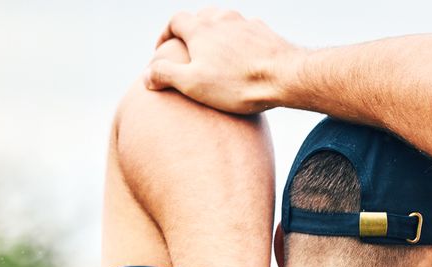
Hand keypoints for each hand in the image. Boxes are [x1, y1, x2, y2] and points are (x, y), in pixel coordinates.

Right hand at [144, 9, 302, 114]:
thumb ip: (165, 75)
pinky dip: (235, 41)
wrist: (285, 77)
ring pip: (223, 22)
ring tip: (213, 56)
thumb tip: (146, 75)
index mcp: (201, 30)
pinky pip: (244, 32)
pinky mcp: (264, 32)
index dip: (165, 34)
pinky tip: (239, 59)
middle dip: (190, 32)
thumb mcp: (192, 84)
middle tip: (186, 52)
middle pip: (200, 17)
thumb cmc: (237, 83)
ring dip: (214, 34)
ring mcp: (245, 24)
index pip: (176, 20)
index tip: (163, 50)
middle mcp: (222, 20)